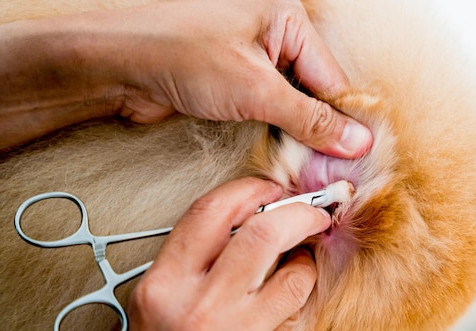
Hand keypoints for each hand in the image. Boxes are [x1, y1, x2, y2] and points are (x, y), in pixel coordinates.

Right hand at [79, 178, 330, 330]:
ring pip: (296, 276)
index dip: (250, 188)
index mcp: (162, 287)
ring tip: (297, 265)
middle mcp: (199, 309)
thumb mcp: (146, 305)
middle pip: (266, 234)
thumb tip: (244, 224)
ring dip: (306, 262)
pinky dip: (296, 301)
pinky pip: (294, 317)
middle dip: (301, 213)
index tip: (270, 189)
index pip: (212, 212)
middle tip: (315, 212)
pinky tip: (285, 303)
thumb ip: (189, 262)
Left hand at [115, 0, 371, 157]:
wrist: (118, 69)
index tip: (356, 156)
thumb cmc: (176, 53)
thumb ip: (309, 118)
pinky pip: (269, 109)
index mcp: (285, 17)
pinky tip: (284, 152)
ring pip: (292, 103)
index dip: (344, 121)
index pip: (332, 77)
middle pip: (314, 91)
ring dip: (298, 134)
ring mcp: (252, 58)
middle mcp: (272, 34)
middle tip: (333, 168)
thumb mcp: (255, 89)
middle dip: (320, 130)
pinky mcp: (235, 81)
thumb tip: (352, 139)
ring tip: (310, 165)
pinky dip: (277, 132)